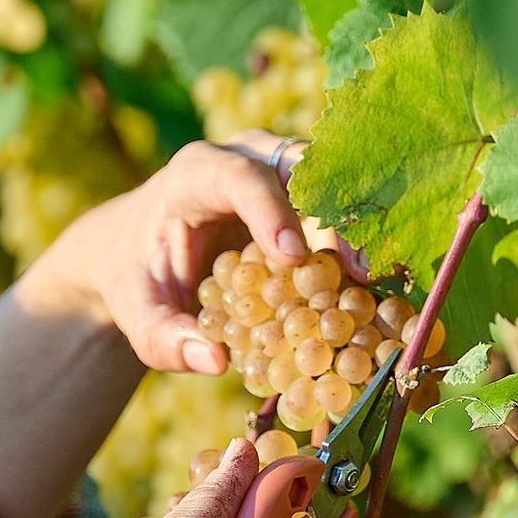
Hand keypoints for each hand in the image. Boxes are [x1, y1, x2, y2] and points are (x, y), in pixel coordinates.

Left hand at [35, 133, 360, 373]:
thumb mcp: (137, 312)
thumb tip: (215, 360)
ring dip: (359, 229)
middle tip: (361, 271)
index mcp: (195, 174)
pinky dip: (360, 242)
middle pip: (299, 169)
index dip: (270, 210)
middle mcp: (245, 157)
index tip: (293, 258)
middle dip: (334, 216)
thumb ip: (163, 338)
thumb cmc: (138, 276)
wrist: (138, 246)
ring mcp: (280, 169)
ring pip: (331, 182)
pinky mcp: (303, 194)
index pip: (239, 178)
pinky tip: (378, 286)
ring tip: (381, 282)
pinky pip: (340, 206)